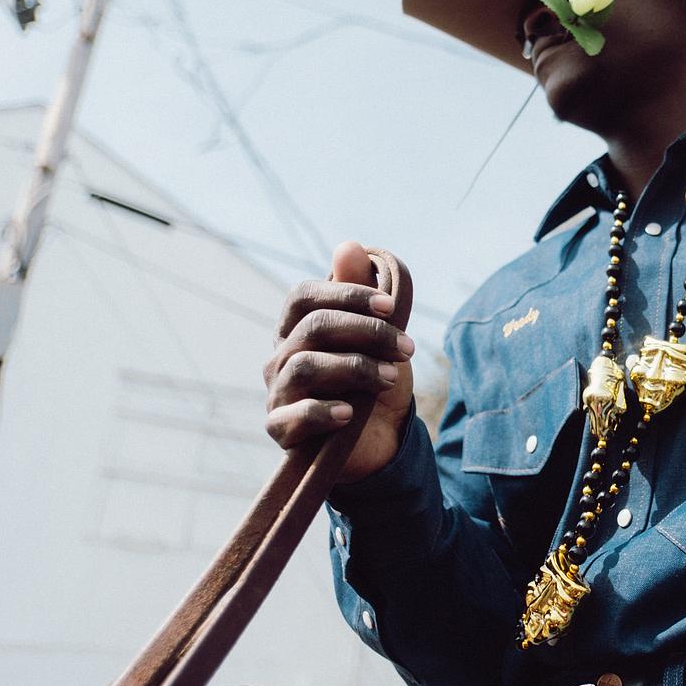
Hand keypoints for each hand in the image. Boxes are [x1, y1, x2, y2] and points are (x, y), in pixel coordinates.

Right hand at [263, 241, 415, 482]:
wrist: (378, 440)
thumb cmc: (374, 380)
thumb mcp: (380, 337)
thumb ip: (363, 294)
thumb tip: (348, 245)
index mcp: (298, 327)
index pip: (304, 296)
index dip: (347, 294)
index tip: (391, 306)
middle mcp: (281, 356)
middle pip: (312, 327)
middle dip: (367, 332)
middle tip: (407, 347)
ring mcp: (278, 392)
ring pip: (305, 366)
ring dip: (356, 368)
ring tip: (391, 378)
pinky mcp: (281, 428)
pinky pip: (293, 416)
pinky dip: (323, 411)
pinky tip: (351, 412)